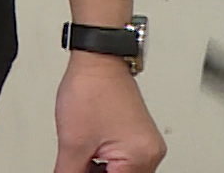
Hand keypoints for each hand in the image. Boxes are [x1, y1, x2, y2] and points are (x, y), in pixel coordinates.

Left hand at [54, 53, 165, 172]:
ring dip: (100, 172)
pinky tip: (90, 156)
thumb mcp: (72, 142)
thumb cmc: (90, 89)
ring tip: (81, 158)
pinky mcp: (140, 137)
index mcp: (140, 157)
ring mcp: (147, 145)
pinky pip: (125, 162)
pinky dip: (107, 164)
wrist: (97, 60)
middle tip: (76, 165)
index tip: (75, 171)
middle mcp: (151, 153)